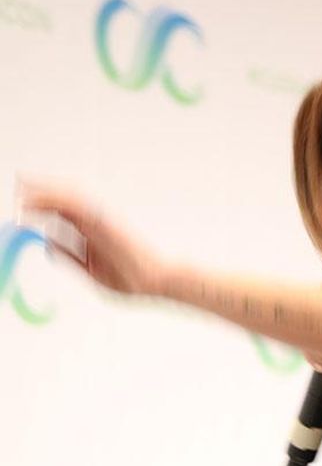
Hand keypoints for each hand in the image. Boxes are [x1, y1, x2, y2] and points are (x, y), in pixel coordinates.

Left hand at [17, 181, 162, 295]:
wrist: (157, 280)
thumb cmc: (131, 278)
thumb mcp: (91, 269)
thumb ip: (70, 256)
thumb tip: (47, 243)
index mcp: (93, 232)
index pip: (64, 211)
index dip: (43, 203)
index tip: (22, 201)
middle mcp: (95, 222)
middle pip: (64, 201)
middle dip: (40, 192)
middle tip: (19, 185)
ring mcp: (100, 220)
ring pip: (68, 199)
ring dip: (45, 191)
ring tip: (23, 186)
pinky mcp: (104, 222)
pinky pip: (77, 206)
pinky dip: (58, 199)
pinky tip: (40, 197)